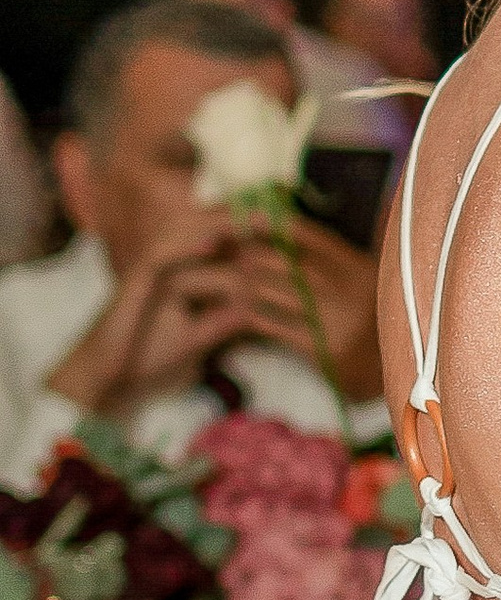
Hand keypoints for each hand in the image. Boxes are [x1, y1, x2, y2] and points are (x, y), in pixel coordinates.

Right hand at [43, 218, 269, 417]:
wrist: (107, 383)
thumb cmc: (148, 363)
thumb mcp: (199, 341)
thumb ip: (224, 322)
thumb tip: (255, 309)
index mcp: (183, 277)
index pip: (224, 249)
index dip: (256, 241)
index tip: (294, 237)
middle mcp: (168, 268)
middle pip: (209, 232)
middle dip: (246, 224)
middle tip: (283, 216)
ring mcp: (149, 271)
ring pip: (189, 235)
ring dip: (222, 225)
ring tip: (256, 220)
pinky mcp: (133, 281)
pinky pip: (160, 256)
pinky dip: (185, 246)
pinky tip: (211, 244)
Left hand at [231, 212, 384, 402]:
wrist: (396, 378)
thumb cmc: (367, 327)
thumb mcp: (357, 285)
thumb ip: (326, 260)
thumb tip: (273, 228)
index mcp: (357, 265)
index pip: (303, 231)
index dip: (265, 223)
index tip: (238, 225)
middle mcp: (350, 287)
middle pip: (280, 259)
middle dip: (244, 257)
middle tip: (220, 259)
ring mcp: (337, 319)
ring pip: (270, 290)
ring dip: (239, 287)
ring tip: (220, 286)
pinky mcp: (323, 350)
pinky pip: (271, 325)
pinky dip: (248, 318)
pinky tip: (235, 317)